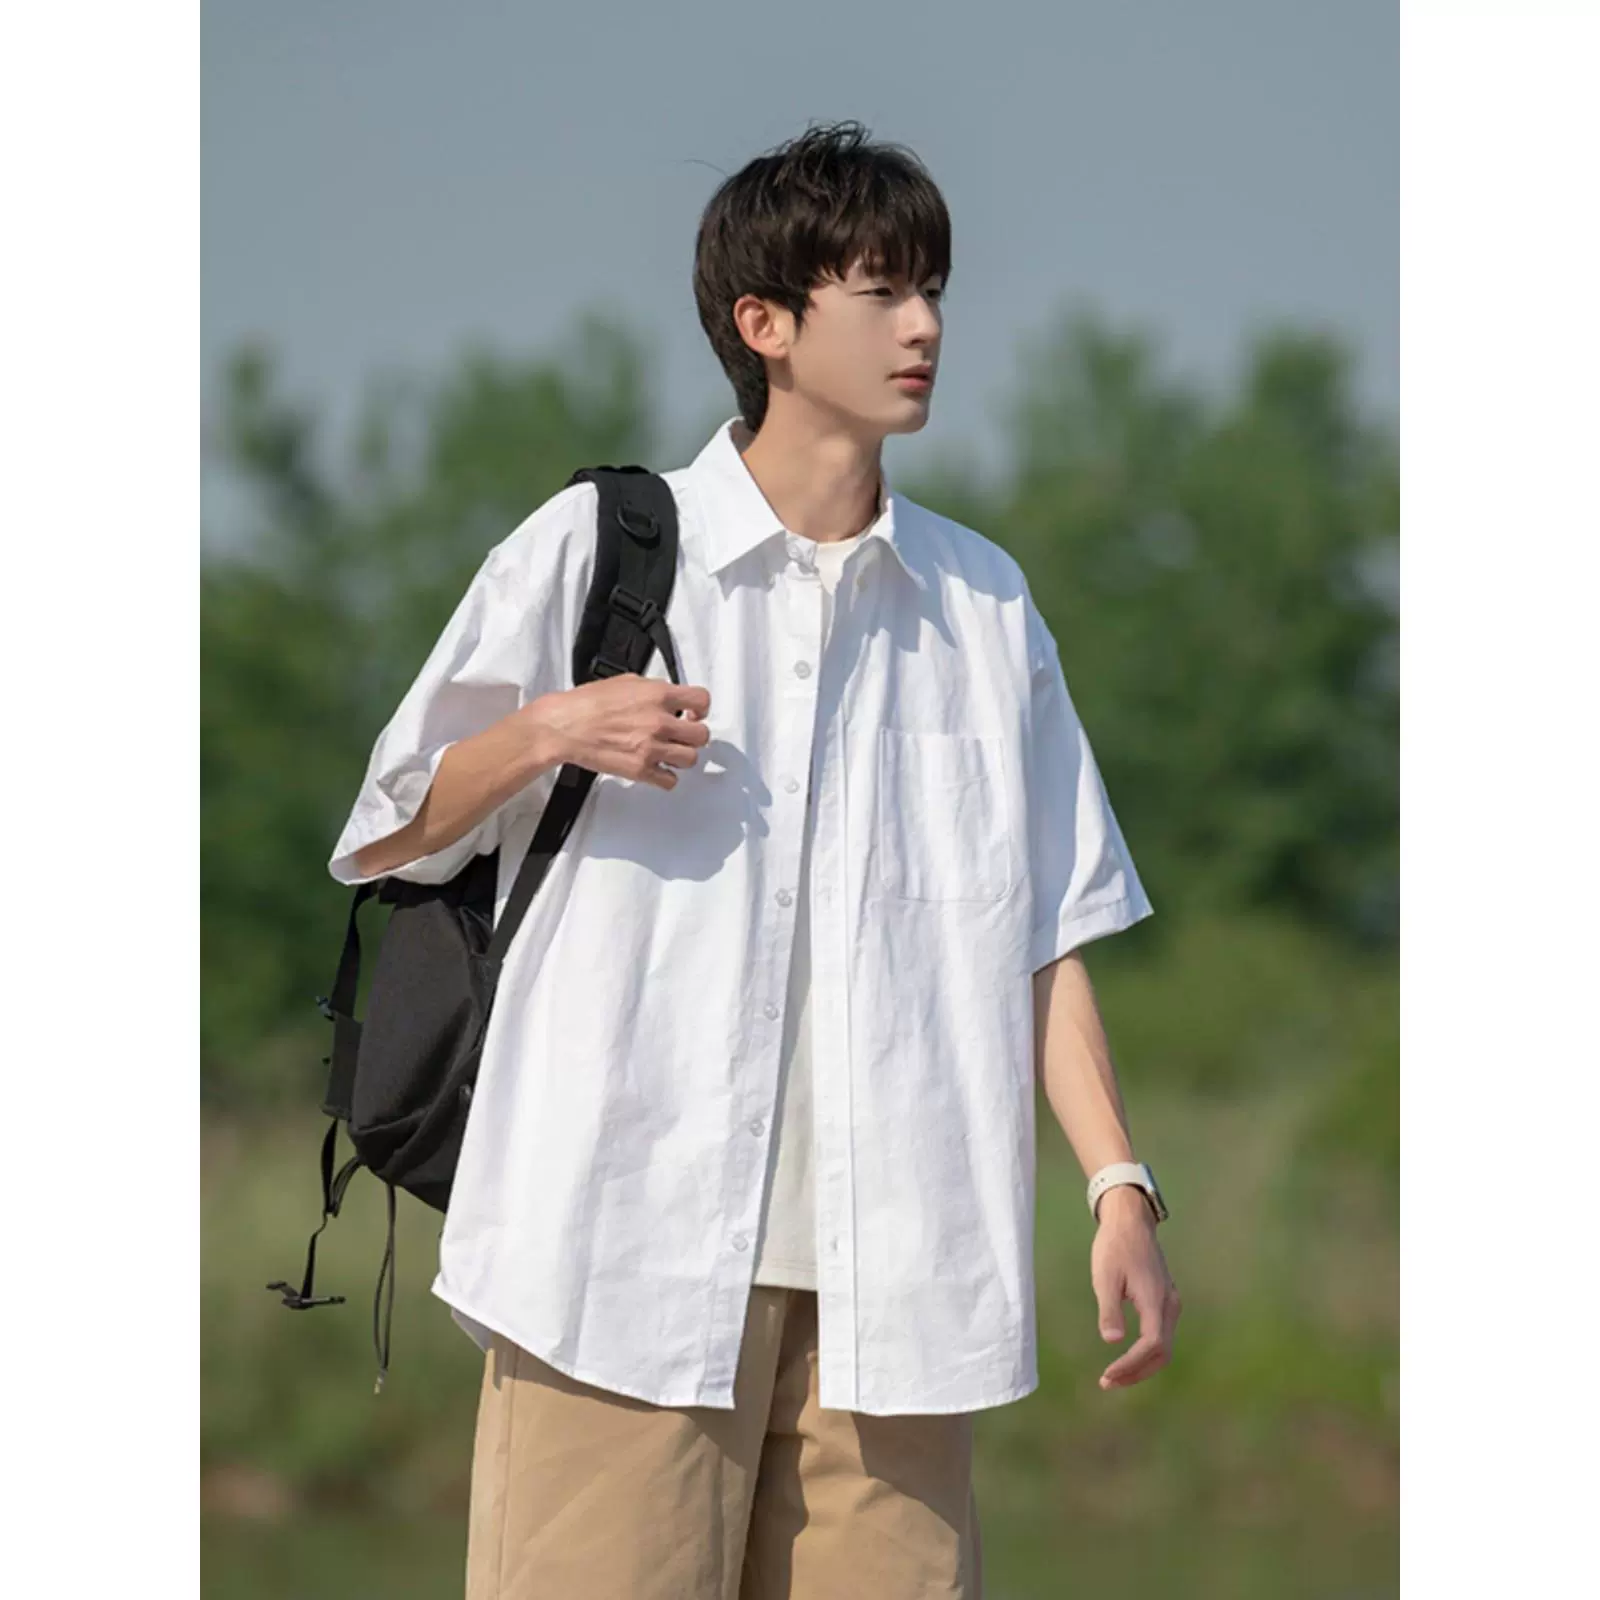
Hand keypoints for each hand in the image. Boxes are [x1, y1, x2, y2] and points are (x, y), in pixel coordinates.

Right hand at [527, 676, 712, 790]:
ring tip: (670, 753)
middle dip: (693, 735)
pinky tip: (658, 769)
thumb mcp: (626, 681)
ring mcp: (652, 748)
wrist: (564, 726)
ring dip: (682, 757)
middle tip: (683, 736)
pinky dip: (666, 777)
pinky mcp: (640, 770)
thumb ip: (654, 690)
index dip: (701, 709)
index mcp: (658, 695)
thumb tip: (669, 696)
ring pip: (691, 759)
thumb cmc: (587, 703)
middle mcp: (659, 721)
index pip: (702, 700)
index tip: (694, 714)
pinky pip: (670, 780)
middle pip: (702, 735)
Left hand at [1090, 1186, 1181, 1389]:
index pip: (1152, 1345)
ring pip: (1164, 1347)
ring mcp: (1170, 1303)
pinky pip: (1161, 1336)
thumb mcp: (1105, 1276)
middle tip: (1107, 1382)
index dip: (1131, 1365)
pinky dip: (1146, 1353)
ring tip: (1114, 1376)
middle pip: (1162, 1353)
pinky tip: (1126, 1356)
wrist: (1130, 1221)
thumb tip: (1112, 1341)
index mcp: (1156, 1300)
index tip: (1107, 1375)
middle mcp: (1170, 1305)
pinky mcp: (1165, 1301)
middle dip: (1136, 1372)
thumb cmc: (1115, 1246)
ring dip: (1142, 1365)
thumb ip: (1110, 1309)